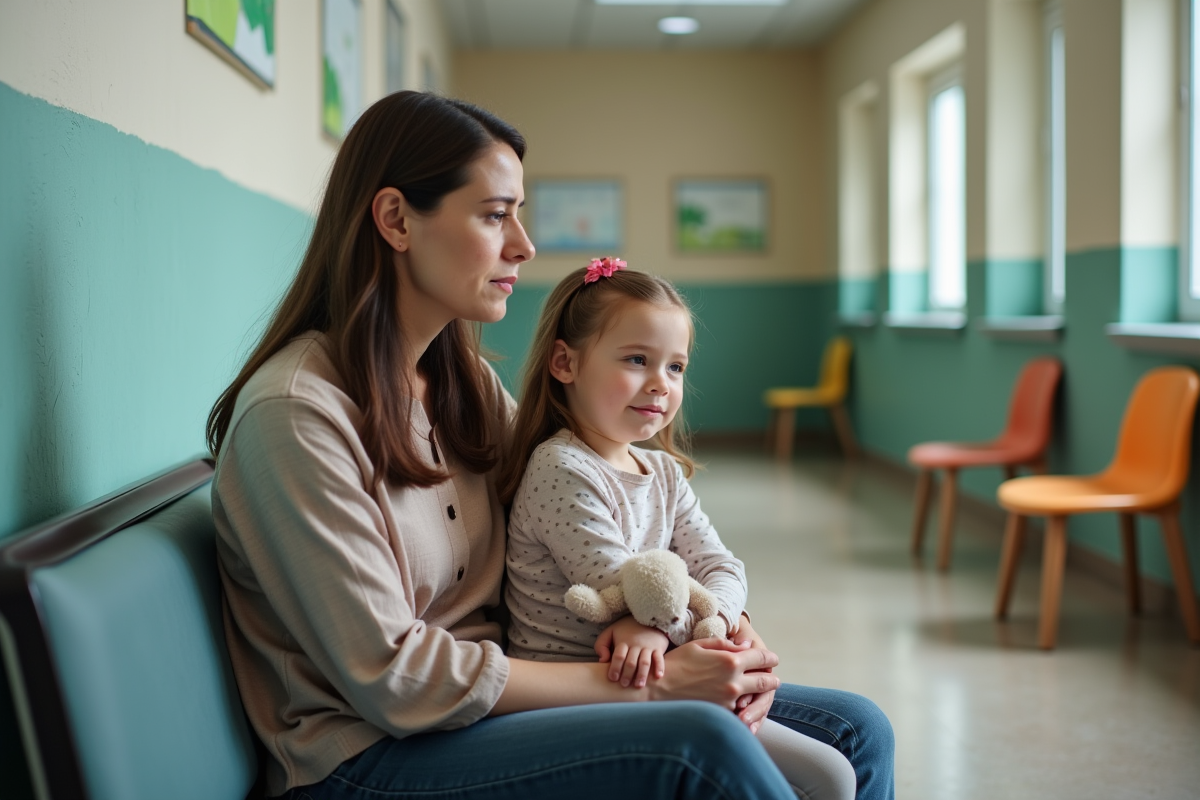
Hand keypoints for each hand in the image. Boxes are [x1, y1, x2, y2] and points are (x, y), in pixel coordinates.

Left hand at [595, 616, 668, 687]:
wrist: (648, 617)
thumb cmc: (626, 629)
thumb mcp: (610, 631)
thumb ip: (601, 645)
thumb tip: (602, 661)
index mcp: (623, 641)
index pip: (618, 656)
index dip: (615, 668)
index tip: (613, 679)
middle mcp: (636, 645)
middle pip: (631, 662)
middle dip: (627, 675)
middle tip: (624, 685)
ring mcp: (648, 646)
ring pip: (645, 662)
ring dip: (642, 675)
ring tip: (638, 686)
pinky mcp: (658, 648)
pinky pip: (659, 658)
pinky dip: (660, 667)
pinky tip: (658, 677)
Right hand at [649, 636, 779, 709]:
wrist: (657, 691)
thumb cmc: (676, 664)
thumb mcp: (699, 645)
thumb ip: (725, 644)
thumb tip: (746, 645)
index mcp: (730, 661)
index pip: (761, 658)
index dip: (770, 657)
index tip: (773, 658)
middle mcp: (733, 682)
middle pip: (765, 682)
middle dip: (772, 679)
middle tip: (774, 678)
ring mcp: (728, 701)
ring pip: (755, 699)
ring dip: (760, 695)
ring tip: (762, 691)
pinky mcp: (721, 714)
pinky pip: (740, 710)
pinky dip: (745, 707)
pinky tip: (744, 704)